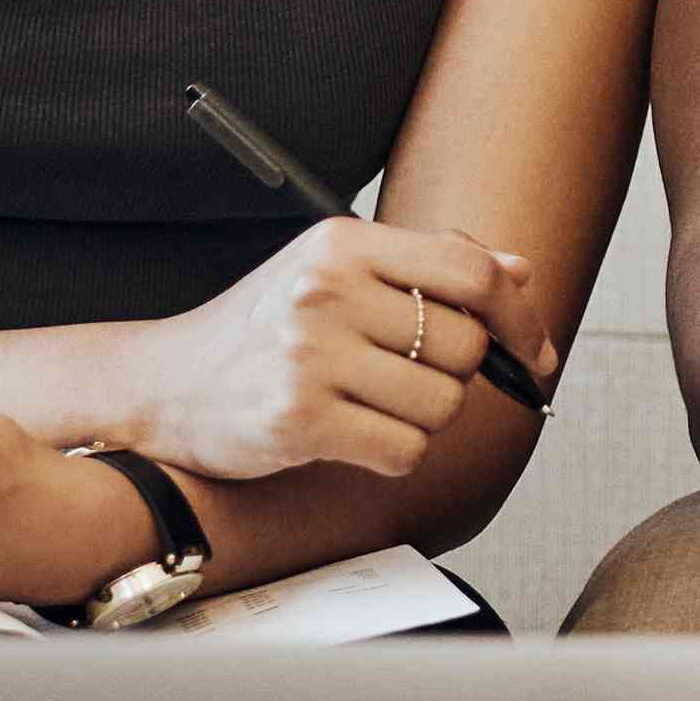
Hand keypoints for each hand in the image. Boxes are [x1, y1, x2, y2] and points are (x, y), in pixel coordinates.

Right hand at [120, 217, 535, 480]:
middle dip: (450, 376)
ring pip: (442, 405)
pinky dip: (393, 456)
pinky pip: (404, 451)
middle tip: (399, 380)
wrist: (164, 385)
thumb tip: (520, 271)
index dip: (520, 316)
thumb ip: (427, 267)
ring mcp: (309, 356)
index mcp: (342, 244)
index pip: (470, 272)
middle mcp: (325, 291)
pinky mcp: (297, 420)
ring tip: (367, 407)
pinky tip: (352, 438)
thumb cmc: (261, 331)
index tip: (535, 352)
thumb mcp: (334, 274)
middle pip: (464, 346)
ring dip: (421, 420)